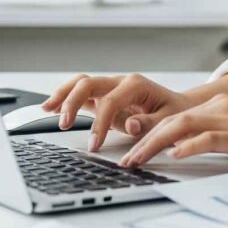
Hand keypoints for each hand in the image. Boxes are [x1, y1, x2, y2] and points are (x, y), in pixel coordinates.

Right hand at [40, 73, 196, 151]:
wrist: (181, 107)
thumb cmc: (176, 114)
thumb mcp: (170, 121)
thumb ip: (150, 124)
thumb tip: (131, 126)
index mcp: (136, 85)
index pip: (110, 102)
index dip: (100, 124)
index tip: (95, 145)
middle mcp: (121, 82)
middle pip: (89, 83)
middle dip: (73, 102)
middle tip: (64, 125)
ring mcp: (111, 88)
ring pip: (81, 83)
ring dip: (63, 95)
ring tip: (47, 109)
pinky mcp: (105, 96)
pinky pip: (82, 92)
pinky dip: (65, 97)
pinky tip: (51, 107)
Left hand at [117, 95, 227, 168]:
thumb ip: (221, 137)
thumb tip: (192, 151)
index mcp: (221, 107)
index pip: (176, 118)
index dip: (151, 133)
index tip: (134, 150)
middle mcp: (222, 108)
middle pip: (171, 121)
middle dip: (143, 141)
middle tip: (126, 160)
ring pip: (181, 127)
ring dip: (154, 144)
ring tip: (137, 160)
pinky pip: (208, 138)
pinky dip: (188, 146)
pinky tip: (174, 156)